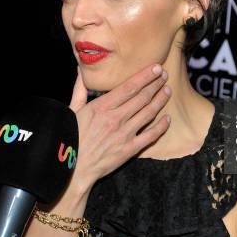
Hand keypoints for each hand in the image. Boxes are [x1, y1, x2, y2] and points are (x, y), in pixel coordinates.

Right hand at [68, 63, 171, 187]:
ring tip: (167, 91)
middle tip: (165, 75)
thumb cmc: (69, 138)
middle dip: (156, 84)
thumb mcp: (71, 111)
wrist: (72, 168)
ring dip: (160, 100)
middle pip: (142, 97)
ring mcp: (124, 134)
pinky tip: (167, 118)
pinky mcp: (129, 150)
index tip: (156, 68)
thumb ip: (79, 89)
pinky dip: (161, 126)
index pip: (129, 87)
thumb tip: (80, 69)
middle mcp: (115, 118)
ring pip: (148, 113)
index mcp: (101, 107)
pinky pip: (150, 136)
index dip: (145, 76)